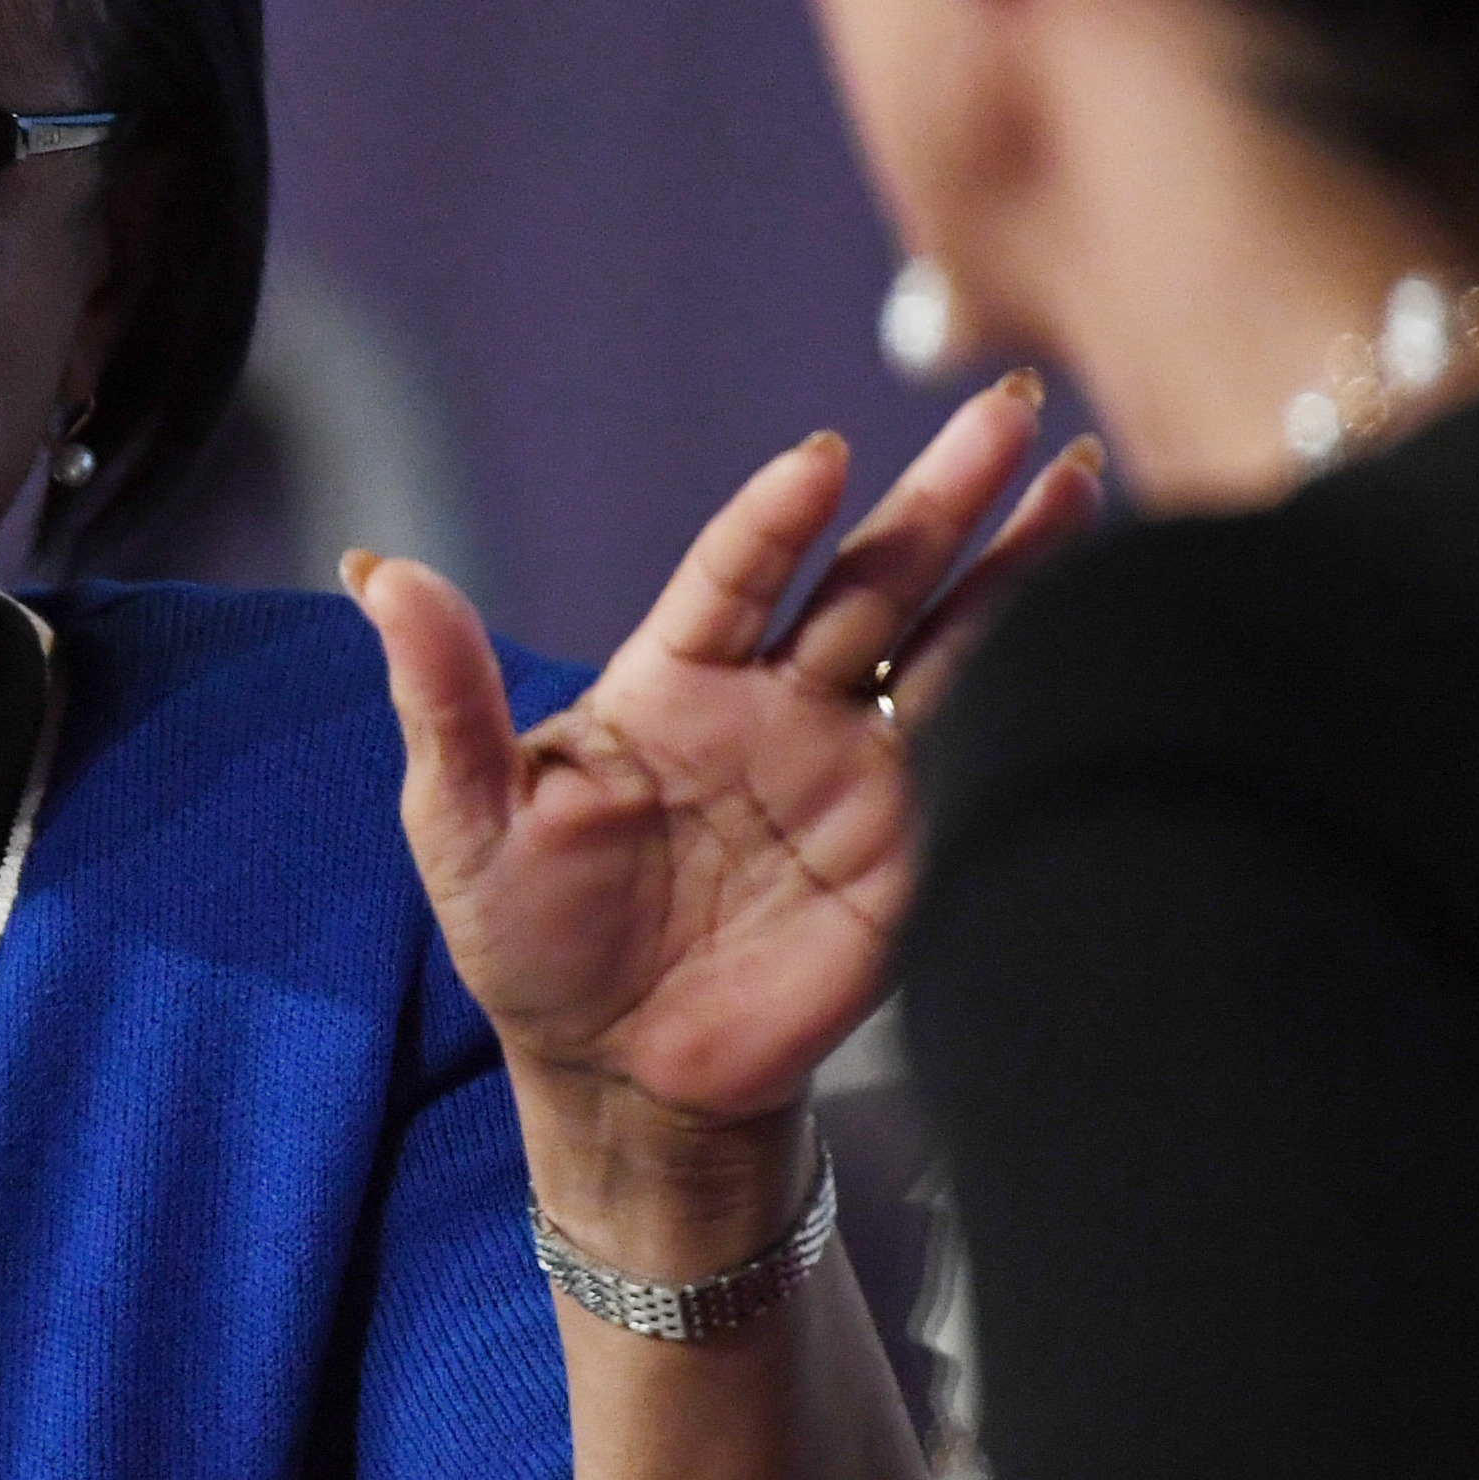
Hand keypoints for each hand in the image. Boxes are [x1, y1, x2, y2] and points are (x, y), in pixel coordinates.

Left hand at [348, 373, 1101, 1138]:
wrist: (618, 1073)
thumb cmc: (526, 937)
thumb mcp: (461, 818)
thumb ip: (442, 698)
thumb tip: (374, 575)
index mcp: (672, 680)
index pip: (735, 575)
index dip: (775, 520)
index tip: (822, 461)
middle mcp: (777, 704)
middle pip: (870, 580)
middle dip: (943, 497)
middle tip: (1012, 406)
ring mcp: (854, 769)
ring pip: (948, 642)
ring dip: (1020, 563)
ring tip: (1083, 476)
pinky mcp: (911, 846)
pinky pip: (980, 751)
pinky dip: (1040, 685)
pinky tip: (1104, 620)